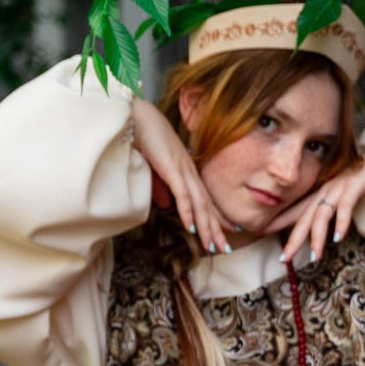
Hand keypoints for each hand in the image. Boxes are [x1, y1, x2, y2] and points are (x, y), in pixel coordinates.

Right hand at [130, 98, 229, 254]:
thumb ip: (161, 186)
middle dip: (216, 228)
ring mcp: (182, 169)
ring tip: (211, 245)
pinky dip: (187, 211)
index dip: (216, 217)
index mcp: (187, 171)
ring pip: (199, 203)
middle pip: (207, 205)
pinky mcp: (171, 167)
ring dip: (205, 226)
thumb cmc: (145, 138)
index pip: (205, 198)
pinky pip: (182, 194)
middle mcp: (190, 171)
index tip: (227, 232)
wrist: (137, 117)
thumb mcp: (154, 168)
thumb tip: (165, 205)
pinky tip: (191, 226)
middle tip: (225, 248)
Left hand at [272, 131, 364, 262]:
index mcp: (321, 193)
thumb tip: (325, 228)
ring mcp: (339, 187)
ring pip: (323, 214)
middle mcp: (326, 190)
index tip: (260, 233)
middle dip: (293, 238)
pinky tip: (338, 237)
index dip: (279, 222)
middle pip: (305, 217)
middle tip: (283, 258)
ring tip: (314, 256)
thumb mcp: (344, 193)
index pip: (296, 211)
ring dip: (317, 236)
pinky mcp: (356, 184)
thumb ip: (333, 207)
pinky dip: (342, 221)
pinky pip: (346, 205)